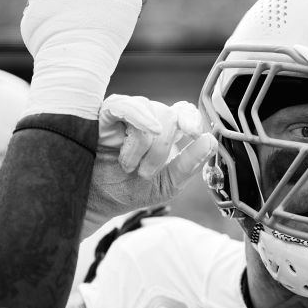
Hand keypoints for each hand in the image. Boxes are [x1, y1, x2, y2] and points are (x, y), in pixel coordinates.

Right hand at [20, 0, 146, 118]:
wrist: (72, 54)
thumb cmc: (48, 45)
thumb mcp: (32, 21)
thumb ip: (41, 7)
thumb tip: (42, 4)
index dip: (74, 2)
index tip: (75, 20)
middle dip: (95, 0)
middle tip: (95, 25)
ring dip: (114, 4)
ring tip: (109, 28)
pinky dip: (136, 3)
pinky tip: (130, 19)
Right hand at [88, 96, 216, 218]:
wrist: (97, 202)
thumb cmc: (129, 190)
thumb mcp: (167, 184)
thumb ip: (189, 164)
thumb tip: (210, 141)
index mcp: (164, 132)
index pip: (184, 111)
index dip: (192, 118)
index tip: (195, 134)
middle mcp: (147, 117)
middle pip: (170, 116)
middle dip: (161, 150)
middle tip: (143, 173)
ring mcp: (127, 112)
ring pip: (152, 113)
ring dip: (144, 146)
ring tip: (128, 166)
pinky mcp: (106, 112)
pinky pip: (127, 105)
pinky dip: (140, 117)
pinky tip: (147, 131)